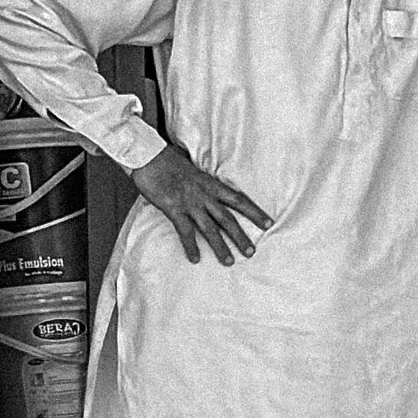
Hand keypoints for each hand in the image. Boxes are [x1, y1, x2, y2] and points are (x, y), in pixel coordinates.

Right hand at [133, 143, 271, 265]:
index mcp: (211, 184)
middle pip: (228, 219)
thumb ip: (204, 182)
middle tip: (252, 252)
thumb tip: (209, 185)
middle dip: (241, 237)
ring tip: (229, 262)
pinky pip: (184, 231)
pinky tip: (195, 259)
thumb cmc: (168, 160)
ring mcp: (189, 203)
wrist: (148, 156)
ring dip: (220, 247)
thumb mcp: (194, 169)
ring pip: (210, 229)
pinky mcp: (173, 208)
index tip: (269, 223)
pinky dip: (190, 246)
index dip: (255, 212)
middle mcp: (204, 195)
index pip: (239, 200)